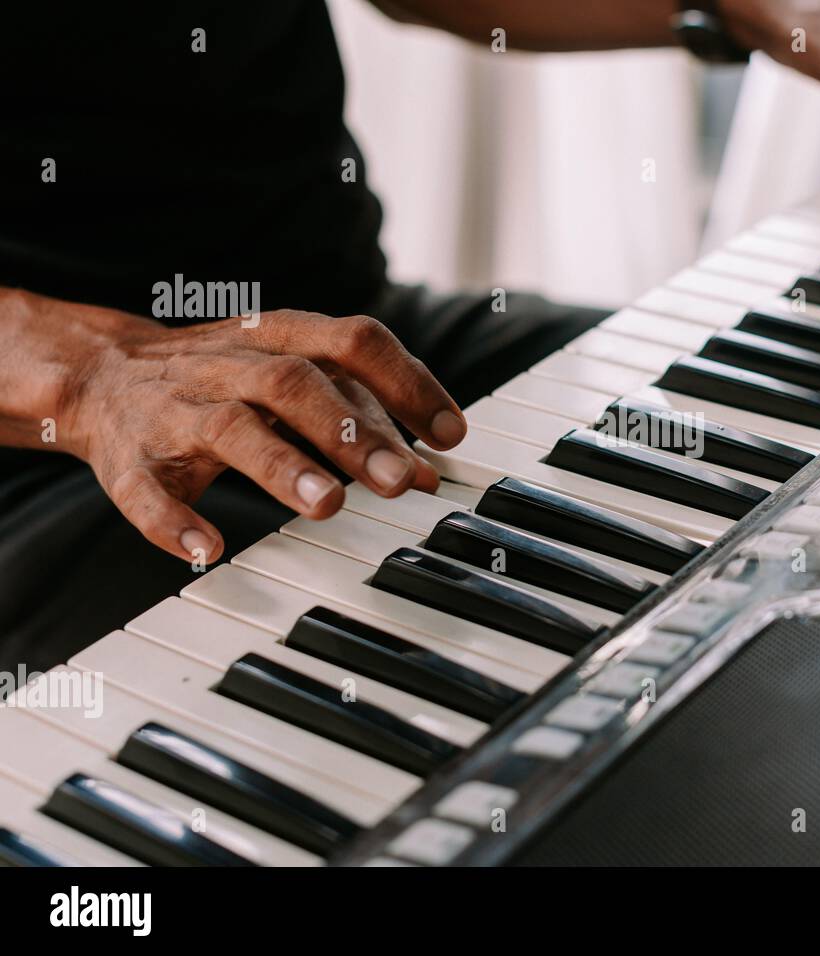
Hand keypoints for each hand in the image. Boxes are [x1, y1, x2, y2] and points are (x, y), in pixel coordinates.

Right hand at [47, 298, 465, 562]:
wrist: (97, 374)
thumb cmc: (223, 379)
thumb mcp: (294, 382)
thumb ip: (362, 416)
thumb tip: (430, 471)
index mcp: (276, 338)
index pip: (352, 341)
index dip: (405, 382)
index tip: (450, 433)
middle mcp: (227, 365)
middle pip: (293, 384)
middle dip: (350, 431)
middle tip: (399, 480)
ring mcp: (175, 410)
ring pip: (229, 429)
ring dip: (281, 466)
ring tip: (328, 506)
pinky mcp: (129, 459)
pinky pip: (144, 490)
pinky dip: (174, 521)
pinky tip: (209, 549)